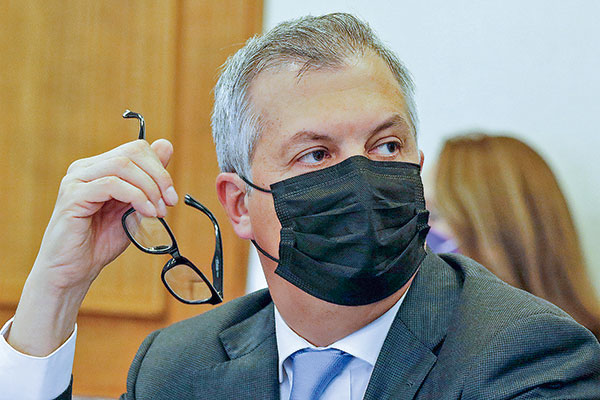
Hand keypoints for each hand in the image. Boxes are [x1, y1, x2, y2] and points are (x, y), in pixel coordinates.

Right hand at [34, 138, 177, 288]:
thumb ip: (148, 180)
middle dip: (159, 177)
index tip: (171, 196)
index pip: (136, 149)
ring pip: (123, 166)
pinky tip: (145, 213)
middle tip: (169, 202)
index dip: (160, 168)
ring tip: (157, 212)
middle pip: (132, 153)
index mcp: (99, 167)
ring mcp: (77, 180)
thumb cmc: (100, 241)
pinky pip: (111, 184)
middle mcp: (85, 168)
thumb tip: (166, 146)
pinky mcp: (73, 196)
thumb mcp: (134, 207)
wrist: (73, 271)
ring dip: (149, 188)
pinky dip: (136, 197)